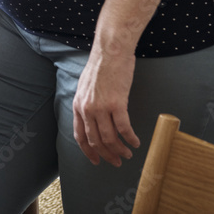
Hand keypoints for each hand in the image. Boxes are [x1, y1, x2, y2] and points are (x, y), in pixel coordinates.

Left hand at [72, 46, 140, 166]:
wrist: (110, 51)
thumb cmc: (101, 65)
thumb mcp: (85, 86)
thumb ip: (87, 103)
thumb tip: (93, 117)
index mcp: (78, 105)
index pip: (80, 135)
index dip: (88, 151)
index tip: (96, 160)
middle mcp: (87, 108)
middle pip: (95, 140)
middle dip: (106, 155)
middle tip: (116, 162)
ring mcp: (101, 107)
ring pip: (109, 138)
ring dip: (119, 150)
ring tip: (127, 154)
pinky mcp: (117, 103)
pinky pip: (124, 128)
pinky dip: (130, 138)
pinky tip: (135, 142)